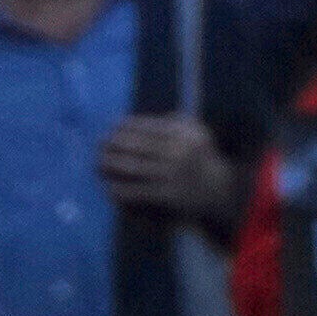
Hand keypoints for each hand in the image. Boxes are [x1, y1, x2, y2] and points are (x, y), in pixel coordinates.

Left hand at [95, 113, 232, 216]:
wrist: (218, 192)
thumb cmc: (200, 159)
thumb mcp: (197, 133)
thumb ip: (175, 121)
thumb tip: (138, 120)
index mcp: (185, 133)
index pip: (149, 126)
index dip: (127, 125)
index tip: (112, 126)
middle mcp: (179, 151)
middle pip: (137, 145)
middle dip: (114, 144)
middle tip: (99, 144)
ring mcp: (172, 174)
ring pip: (133, 167)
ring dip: (111, 164)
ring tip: (98, 163)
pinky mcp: (166, 196)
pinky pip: (137, 191)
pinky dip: (120, 188)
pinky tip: (109, 186)